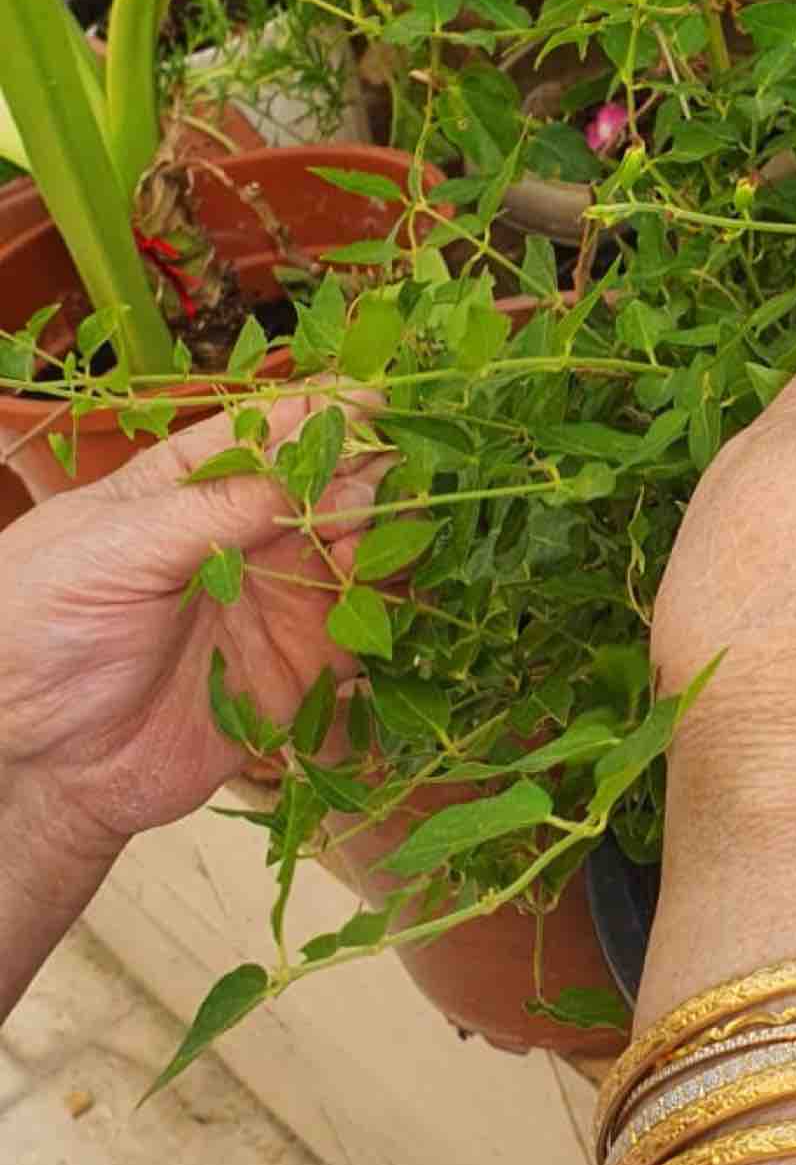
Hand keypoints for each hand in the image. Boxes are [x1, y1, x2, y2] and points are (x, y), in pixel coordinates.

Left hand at [0, 398, 382, 1006]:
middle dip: (360, 476)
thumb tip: (306, 469)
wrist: (36, 763)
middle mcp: (239, 539)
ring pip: (352, 557)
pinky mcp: (294, 675)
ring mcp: (271, 605)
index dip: (319, 413)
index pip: (265, 432)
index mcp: (185, 488)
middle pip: (323, 490)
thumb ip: (214, 511)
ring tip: (378, 537)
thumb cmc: (40, 629)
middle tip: (377, 479)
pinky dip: (387, 615)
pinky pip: (358, 638)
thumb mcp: (115, 549)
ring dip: (379, 540)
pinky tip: (391, 599)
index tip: (369, 402)